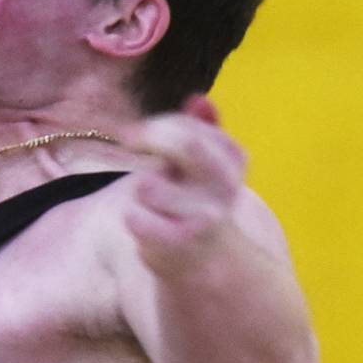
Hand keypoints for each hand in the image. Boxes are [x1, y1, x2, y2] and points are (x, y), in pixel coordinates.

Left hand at [121, 95, 246, 277]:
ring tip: (154, 204)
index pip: (190, 126)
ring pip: (148, 185)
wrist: (206, 263)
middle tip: (129, 139)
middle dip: (150, 136)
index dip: (160, 124)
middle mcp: (225, 186)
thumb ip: (202, 130)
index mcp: (233, 160)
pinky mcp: (181, 242)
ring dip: (142, 191)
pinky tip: (147, 227)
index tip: (140, 132)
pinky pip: (136, 217)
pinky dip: (134, 219)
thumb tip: (198, 99)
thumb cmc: (196, 203)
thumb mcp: (203, 164)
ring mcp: (205, 215)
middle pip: (185, 143)